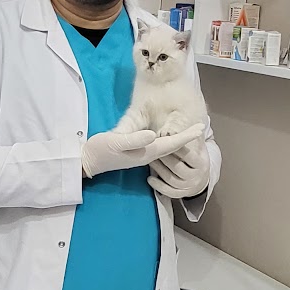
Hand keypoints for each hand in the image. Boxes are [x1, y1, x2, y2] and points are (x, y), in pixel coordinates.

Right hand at [82, 123, 203, 178]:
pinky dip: (168, 141)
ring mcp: (142, 156)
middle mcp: (148, 155)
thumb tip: (155, 135)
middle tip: (201, 127)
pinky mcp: (136, 153)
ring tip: (190, 132)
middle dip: (187, 138)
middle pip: (173, 146)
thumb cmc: (101, 150)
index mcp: (146, 152)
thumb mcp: (116, 141)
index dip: (187, 136)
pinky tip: (168, 137)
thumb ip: (135, 139)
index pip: (172, 143)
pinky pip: (159, 148)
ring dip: (179, 140)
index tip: (201, 128)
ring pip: (167, 148)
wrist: (88, 161)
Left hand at [147, 136, 210, 198]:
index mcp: (201, 163)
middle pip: (178, 167)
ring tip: (149, 160)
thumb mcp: (198, 147)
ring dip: (159, 169)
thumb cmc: (195, 158)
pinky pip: (168, 191)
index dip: (177, 148)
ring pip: (171, 179)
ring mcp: (188, 187)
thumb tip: (195, 124)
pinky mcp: (180, 194)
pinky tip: (149, 179)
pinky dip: (158, 186)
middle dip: (164, 158)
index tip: (165, 140)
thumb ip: (193, 137)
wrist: (200, 179)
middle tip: (152, 149)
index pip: (189, 155)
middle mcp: (196, 177)